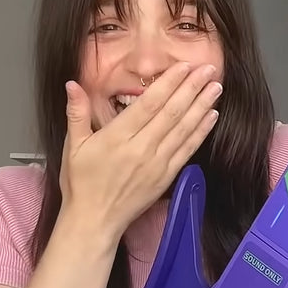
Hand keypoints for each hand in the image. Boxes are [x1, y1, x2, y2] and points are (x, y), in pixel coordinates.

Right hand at [60, 62, 221, 244]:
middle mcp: (141, 149)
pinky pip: (187, 149)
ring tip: (216, 87)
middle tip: (208, 68)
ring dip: (202, 106)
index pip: (149, 104)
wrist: (94, 221)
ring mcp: (157, 164)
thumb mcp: (72, 146)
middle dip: (192, 88)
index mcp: (117, 137)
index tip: (183, 66)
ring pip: (183, 129)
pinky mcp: (166, 176)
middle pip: (171, 113)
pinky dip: (201, 132)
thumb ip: (76, 113)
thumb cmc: (82, 184)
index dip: (168, 84)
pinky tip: (212, 116)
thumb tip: (72, 84)